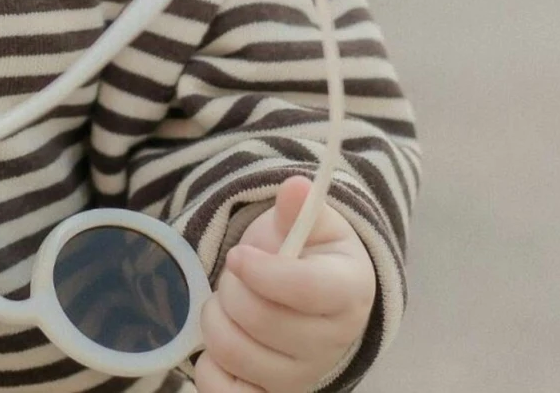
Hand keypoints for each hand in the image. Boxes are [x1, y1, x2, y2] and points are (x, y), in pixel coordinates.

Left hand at [193, 176, 377, 392]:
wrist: (310, 302)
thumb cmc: (308, 256)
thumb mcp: (311, 225)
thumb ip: (300, 208)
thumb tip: (296, 188)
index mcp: (349, 292)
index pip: (305, 290)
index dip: (262, 271)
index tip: (238, 255)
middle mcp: (332, 343)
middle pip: (261, 320)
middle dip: (232, 287)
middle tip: (235, 274)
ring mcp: (301, 377)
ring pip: (235, 352)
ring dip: (216, 318)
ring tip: (228, 302)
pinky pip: (222, 392)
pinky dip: (209, 365)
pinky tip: (224, 340)